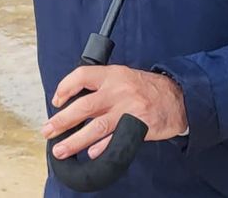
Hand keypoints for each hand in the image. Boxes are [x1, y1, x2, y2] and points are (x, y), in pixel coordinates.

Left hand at [40, 65, 186, 159]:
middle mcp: (118, 90)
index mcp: (113, 74)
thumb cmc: (149, 89)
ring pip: (95, 127)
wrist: (179, 98)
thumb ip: (103, 87)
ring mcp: (128, 109)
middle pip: (83, 106)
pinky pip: (115, 139)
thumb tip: (76, 103)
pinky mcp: (138, 126)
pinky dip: (101, 148)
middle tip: (48, 130)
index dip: (65, 88)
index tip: (56, 101)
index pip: (82, 76)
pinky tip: (91, 154)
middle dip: (61, 121)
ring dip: (75, 141)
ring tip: (61, 150)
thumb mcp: (125, 77)